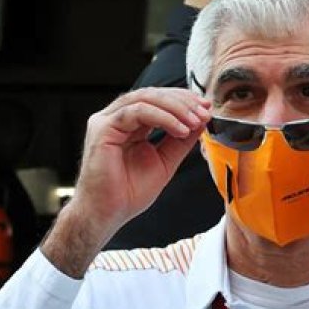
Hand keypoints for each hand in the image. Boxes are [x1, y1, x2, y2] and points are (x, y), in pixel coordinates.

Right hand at [72, 87, 210, 232]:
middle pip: (153, 95)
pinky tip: (180, 129)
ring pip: (145, 98)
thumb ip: (181, 141)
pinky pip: (136, 112)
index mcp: (131, 125)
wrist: (108, 213)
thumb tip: (200, 122)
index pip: (158, 101)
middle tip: (204, 112)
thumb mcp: (165, 162)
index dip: (183, 101)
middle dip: (183, 102)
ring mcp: (108, 121)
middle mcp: (118, 118)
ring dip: (175, 108)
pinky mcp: (103, 129)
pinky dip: (162, 118)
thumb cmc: (128, 192)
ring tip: (195, 121)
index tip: (206, 109)